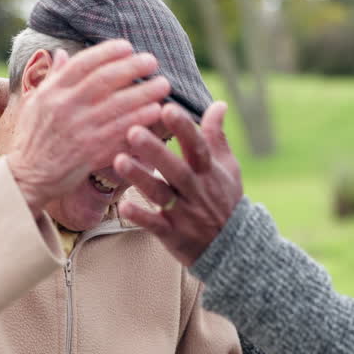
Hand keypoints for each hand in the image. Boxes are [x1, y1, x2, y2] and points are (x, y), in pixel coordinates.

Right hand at [6, 39, 170, 211]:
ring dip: (144, 93)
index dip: (108, 53)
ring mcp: (79, 130)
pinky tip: (156, 112)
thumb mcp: (34, 103)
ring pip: (117, 106)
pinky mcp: (90, 152)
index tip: (128, 47)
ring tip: (163, 85)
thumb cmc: (34, 138)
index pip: (83, 63)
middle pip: (104, 80)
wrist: (28, 177)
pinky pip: (120, 132)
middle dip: (132, 67)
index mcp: (51, 92)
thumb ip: (52, 78)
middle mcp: (65, 108)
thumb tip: (63, 52)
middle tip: (153, 61)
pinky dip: (139, 120)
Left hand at [115, 102, 242, 266]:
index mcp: (209, 172)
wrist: (233, 249)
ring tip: (119, 160)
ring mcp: (184, 214)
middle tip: (133, 131)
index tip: (167, 108)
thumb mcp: (227, 168)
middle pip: (176, 169)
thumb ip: (217, 136)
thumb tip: (218, 104)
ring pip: (161, 194)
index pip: (198, 146)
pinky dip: (140, 216)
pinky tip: (123, 206)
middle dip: (156, 150)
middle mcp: (196, 191)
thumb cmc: (225, 201)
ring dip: (140, 178)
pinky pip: (155, 225)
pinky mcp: (173, 234)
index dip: (184, 128)